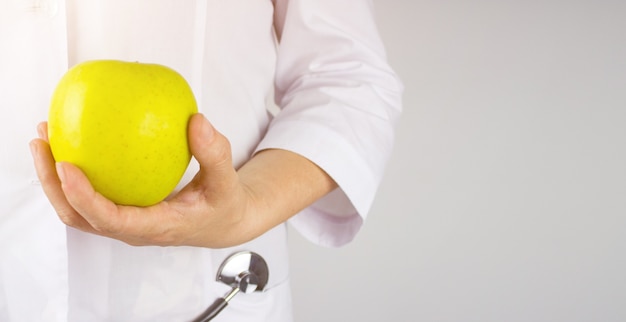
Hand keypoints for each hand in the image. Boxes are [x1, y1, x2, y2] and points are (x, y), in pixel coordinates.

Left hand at [30, 114, 336, 247]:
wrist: (224, 221)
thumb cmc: (224, 204)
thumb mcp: (228, 182)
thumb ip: (215, 154)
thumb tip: (196, 121)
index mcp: (156, 227)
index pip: (110, 219)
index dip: (83, 196)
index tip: (66, 165)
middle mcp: (132, 229)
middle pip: (78, 216)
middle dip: (52, 184)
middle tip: (42, 143)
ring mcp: (124, 222)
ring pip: (76, 209)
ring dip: (53, 178)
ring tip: (45, 139)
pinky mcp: (122, 211)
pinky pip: (89, 196)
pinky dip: (72, 174)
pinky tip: (72, 142)